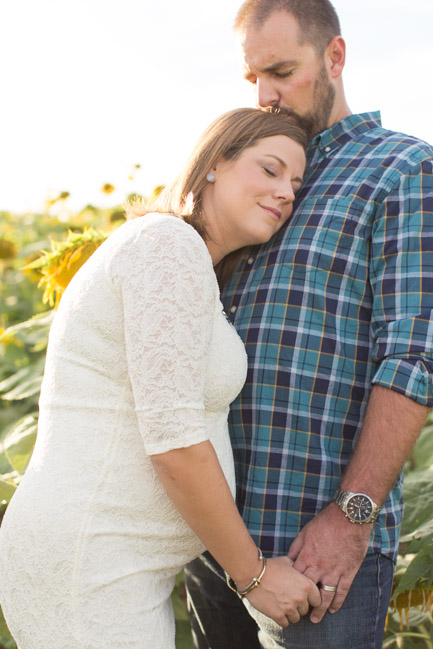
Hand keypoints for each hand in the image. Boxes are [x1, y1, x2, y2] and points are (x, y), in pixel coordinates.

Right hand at [244, 555, 320, 626]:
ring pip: (296, 618)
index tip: (304, 598)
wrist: (253, 573)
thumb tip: (301, 569)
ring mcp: (289, 607)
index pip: (317, 600)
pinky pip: (285, 623)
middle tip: (289, 599)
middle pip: (305, 610)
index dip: (310, 599)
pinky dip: (281, 619)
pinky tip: (276, 610)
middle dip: (298, 606)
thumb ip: (298, 568)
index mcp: (306, 585)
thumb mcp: (287, 562)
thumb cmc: (270, 566)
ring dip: (290, 613)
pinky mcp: (278, 615)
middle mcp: (300, 598)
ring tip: (282, 604)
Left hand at [288, 503, 372, 622]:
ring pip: (325, 596)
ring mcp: (334, 572)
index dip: (291, 588)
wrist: (348, 518)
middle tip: (299, 612)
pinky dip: (338, 602)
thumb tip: (288, 559)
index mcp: (306, 557)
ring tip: (315, 619)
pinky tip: (333, 610)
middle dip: (303, 603)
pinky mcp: (348, 572)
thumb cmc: (325, 523)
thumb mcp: (305, 532)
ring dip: (320, 610)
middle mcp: (319, 568)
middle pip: (308, 591)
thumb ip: (296, 548)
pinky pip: (342, 592)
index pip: (295, 578)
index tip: (288, 595)